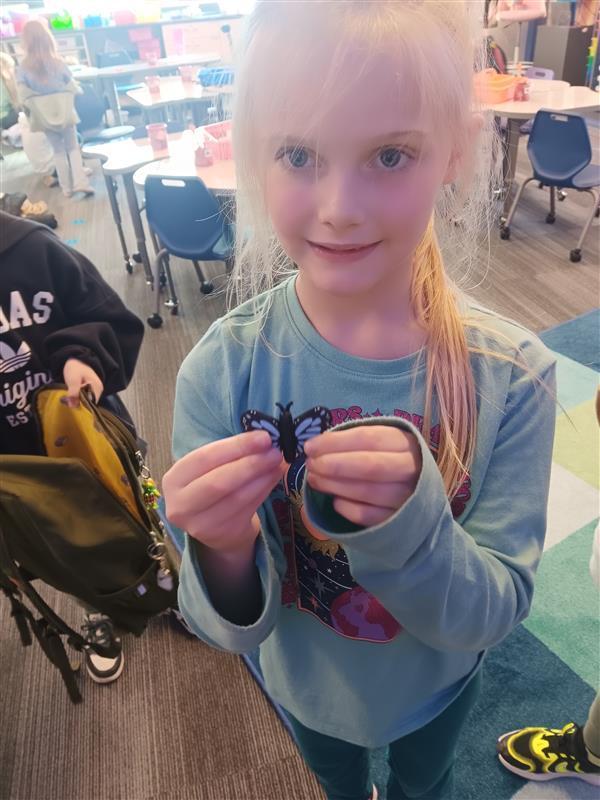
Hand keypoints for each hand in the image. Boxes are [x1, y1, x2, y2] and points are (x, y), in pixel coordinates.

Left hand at [63, 358, 103, 407]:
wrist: (76, 359)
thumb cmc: (75, 368)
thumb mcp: (73, 380)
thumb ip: (73, 393)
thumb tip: (73, 406)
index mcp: (97, 387)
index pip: (91, 403)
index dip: (81, 406)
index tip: (71, 404)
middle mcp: (99, 390)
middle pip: (90, 403)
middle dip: (79, 404)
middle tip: (68, 401)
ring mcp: (96, 390)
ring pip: (87, 401)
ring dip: (79, 401)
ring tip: (70, 399)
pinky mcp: (91, 390)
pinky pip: (86, 398)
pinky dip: (79, 398)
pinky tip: (73, 396)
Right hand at [162, 431, 285, 555]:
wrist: (214, 524)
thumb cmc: (212, 484)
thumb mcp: (211, 467)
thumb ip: (231, 453)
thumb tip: (263, 439)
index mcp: (174, 479)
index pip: (205, 458)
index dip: (236, 446)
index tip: (263, 437)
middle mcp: (180, 504)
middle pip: (219, 482)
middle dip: (250, 464)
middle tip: (275, 452)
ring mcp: (199, 525)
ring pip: (236, 497)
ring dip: (262, 478)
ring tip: (278, 463)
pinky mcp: (221, 535)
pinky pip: (247, 509)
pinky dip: (264, 490)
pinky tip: (273, 477)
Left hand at [303, 426, 421, 527]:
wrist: (418, 489)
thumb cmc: (389, 458)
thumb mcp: (380, 442)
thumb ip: (353, 441)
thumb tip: (317, 446)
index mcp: (404, 442)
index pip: (368, 438)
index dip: (335, 442)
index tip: (310, 446)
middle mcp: (410, 469)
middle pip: (369, 466)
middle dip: (334, 465)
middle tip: (311, 464)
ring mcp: (407, 497)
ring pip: (366, 492)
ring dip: (334, 485)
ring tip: (315, 480)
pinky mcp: (397, 520)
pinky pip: (367, 515)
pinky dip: (346, 507)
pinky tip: (335, 500)